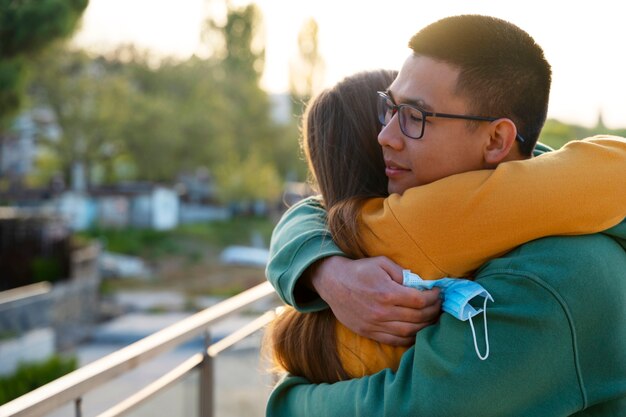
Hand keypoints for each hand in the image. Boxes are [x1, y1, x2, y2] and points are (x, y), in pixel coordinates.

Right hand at [308, 256, 441, 345]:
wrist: (332, 282)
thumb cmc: (359, 270)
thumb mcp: (381, 263)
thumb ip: (402, 273)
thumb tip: (421, 284)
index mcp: (387, 293)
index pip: (420, 300)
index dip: (434, 297)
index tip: (438, 292)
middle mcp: (382, 312)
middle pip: (418, 317)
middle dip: (433, 311)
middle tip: (439, 305)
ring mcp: (375, 324)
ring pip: (409, 332)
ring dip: (425, 326)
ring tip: (432, 318)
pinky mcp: (368, 332)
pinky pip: (395, 341)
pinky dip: (409, 339)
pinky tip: (417, 331)